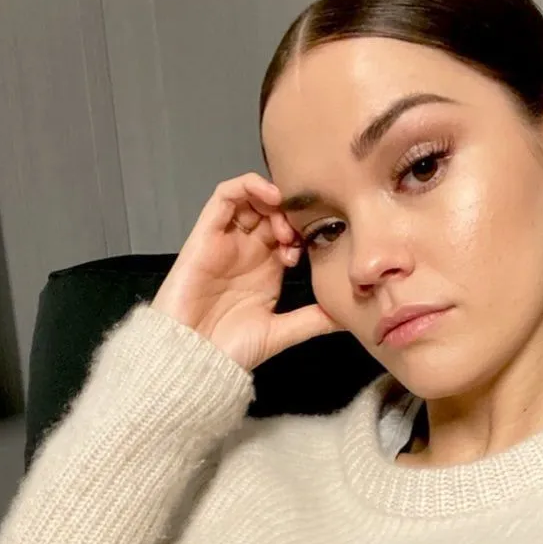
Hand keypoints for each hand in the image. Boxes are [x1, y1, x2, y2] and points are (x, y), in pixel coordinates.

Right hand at [151, 173, 343, 370]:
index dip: (304, 232)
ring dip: (271, 200)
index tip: (311, 250)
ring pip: (250, 199)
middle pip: (272, 212)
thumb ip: (313, 320)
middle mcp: (247, 251)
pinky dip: (247, 186)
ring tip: (283, 220)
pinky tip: (269, 197)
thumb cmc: (231, 348)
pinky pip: (224, 195)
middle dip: (290, 216)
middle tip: (297, 236)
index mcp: (265, 269)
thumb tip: (348, 317)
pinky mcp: (205, 234)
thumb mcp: (282, 332)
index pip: (289, 233)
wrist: (194, 357)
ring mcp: (227, 240)